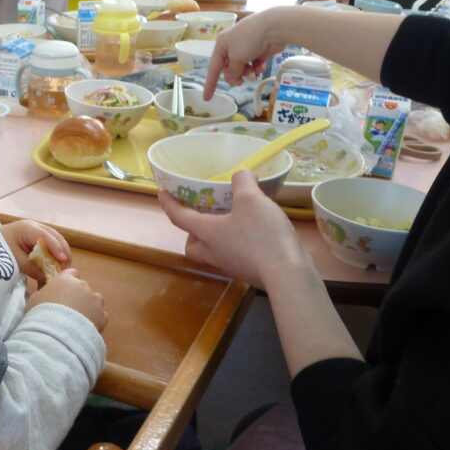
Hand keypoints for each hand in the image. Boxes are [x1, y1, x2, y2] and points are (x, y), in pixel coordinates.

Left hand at [1, 220, 70, 284]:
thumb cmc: (0, 250)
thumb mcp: (14, 261)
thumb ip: (31, 268)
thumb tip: (47, 278)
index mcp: (27, 228)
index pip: (46, 236)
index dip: (56, 247)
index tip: (63, 259)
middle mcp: (36, 227)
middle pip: (56, 237)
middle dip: (63, 252)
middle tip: (67, 268)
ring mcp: (39, 231)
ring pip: (56, 240)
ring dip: (62, 253)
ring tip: (65, 268)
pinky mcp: (39, 238)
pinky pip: (52, 245)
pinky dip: (56, 254)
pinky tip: (58, 265)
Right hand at [27, 269, 106, 331]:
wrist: (56, 333)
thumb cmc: (42, 313)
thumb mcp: (35, 298)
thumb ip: (44, 292)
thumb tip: (46, 295)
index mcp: (67, 279)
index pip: (72, 273)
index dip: (68, 282)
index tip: (62, 292)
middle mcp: (83, 286)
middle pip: (83, 288)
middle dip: (78, 296)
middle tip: (67, 310)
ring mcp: (95, 301)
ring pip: (95, 301)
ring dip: (88, 307)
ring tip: (77, 320)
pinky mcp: (102, 316)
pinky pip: (100, 316)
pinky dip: (94, 321)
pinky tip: (84, 329)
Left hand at [157, 170, 305, 288]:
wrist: (287, 274)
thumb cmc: (261, 235)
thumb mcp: (252, 199)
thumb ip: (243, 182)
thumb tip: (242, 174)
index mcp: (207, 233)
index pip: (179, 217)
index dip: (168, 203)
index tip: (161, 193)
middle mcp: (213, 252)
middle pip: (192, 245)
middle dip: (191, 232)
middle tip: (202, 216)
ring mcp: (231, 264)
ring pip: (212, 251)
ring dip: (215, 237)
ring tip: (230, 220)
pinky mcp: (248, 270)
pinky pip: (233, 255)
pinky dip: (236, 243)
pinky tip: (253, 232)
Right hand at [203, 9, 285, 96]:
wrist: (274, 27)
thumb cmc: (250, 39)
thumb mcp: (237, 57)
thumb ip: (232, 72)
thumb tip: (231, 79)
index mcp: (222, 44)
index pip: (213, 67)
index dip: (210, 84)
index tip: (206, 98)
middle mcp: (232, 45)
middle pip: (229, 68)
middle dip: (236, 75)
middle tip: (242, 81)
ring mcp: (246, 48)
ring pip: (242, 68)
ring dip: (247, 72)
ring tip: (254, 71)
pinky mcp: (258, 50)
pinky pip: (253, 65)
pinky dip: (256, 67)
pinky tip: (261, 66)